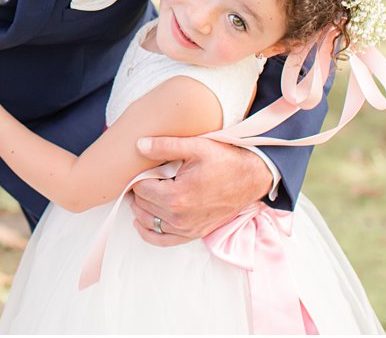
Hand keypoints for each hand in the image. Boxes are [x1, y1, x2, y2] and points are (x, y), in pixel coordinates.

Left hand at [128, 135, 271, 246]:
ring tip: (143, 192)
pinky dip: (148, 232)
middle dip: (138, 191)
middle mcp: (180, 218)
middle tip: (143, 176)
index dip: (136, 176)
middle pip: (142, 205)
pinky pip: (162, 240)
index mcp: (177, 196)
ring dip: (141, 208)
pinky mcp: (194, 234)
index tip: (141, 167)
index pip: (140, 189)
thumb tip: (138, 145)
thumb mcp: (196, 146)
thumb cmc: (224, 161)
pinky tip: (141, 221)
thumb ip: (164, 145)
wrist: (250, 178)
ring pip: (148, 222)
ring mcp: (187, 229)